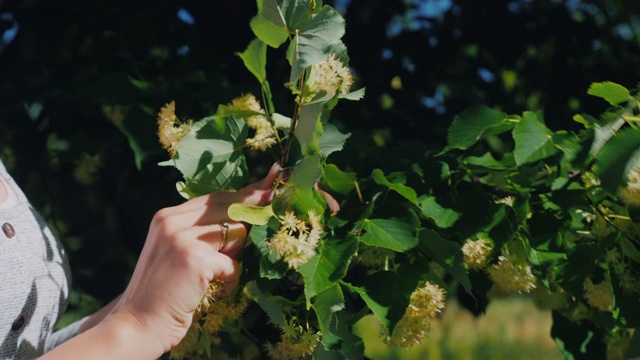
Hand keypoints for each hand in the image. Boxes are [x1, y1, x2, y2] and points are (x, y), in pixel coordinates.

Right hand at [108, 162, 280, 353]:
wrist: (138, 324)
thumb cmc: (164, 292)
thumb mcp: (178, 252)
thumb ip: (203, 233)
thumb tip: (247, 220)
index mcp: (168, 216)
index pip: (216, 197)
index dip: (246, 192)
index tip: (271, 184)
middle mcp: (172, 221)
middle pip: (230, 207)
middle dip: (254, 216)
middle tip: (271, 214)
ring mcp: (182, 238)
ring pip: (235, 233)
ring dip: (234, 259)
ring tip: (216, 276)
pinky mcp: (194, 259)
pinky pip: (233, 265)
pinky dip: (230, 281)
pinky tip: (217, 291)